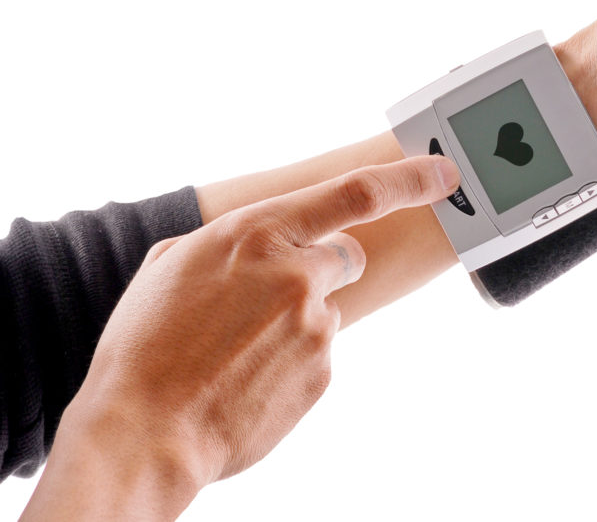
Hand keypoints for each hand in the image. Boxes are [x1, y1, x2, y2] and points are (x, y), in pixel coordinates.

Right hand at [22, 155, 459, 520]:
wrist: (145, 430)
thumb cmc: (145, 345)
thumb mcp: (171, 267)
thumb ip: (227, 243)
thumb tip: (251, 245)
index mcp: (258, 234)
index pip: (357, 193)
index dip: (411, 179)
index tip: (445, 173)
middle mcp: (297, 273)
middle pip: (347, 255)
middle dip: (322, 266)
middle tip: (273, 296)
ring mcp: (316, 325)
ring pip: (325, 308)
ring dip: (294, 321)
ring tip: (238, 351)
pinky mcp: (324, 371)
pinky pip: (318, 353)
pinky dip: (292, 361)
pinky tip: (249, 377)